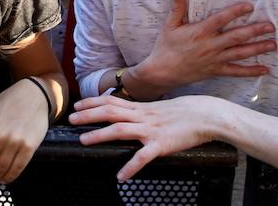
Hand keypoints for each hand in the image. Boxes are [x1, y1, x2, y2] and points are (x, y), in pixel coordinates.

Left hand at [70, 95, 227, 179]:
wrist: (207, 115)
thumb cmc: (185, 113)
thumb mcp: (159, 108)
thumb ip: (143, 112)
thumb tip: (129, 114)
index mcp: (142, 108)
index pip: (112, 101)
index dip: (92, 102)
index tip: (77, 104)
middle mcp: (142, 116)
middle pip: (110, 112)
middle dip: (88, 115)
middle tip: (71, 119)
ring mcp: (151, 130)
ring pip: (120, 130)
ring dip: (100, 135)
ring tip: (84, 141)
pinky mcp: (161, 144)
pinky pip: (143, 157)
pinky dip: (131, 167)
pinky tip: (121, 176)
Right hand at [128, 0, 273, 94]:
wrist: (162, 72)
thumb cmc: (165, 47)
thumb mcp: (169, 25)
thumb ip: (176, 8)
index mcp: (199, 32)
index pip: (221, 20)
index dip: (235, 12)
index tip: (249, 6)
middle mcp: (210, 46)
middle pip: (236, 37)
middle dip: (255, 31)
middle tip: (271, 26)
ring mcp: (215, 60)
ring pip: (240, 53)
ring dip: (258, 48)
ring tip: (273, 44)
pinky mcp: (216, 71)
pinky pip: (236, 72)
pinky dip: (251, 71)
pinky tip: (265, 69)